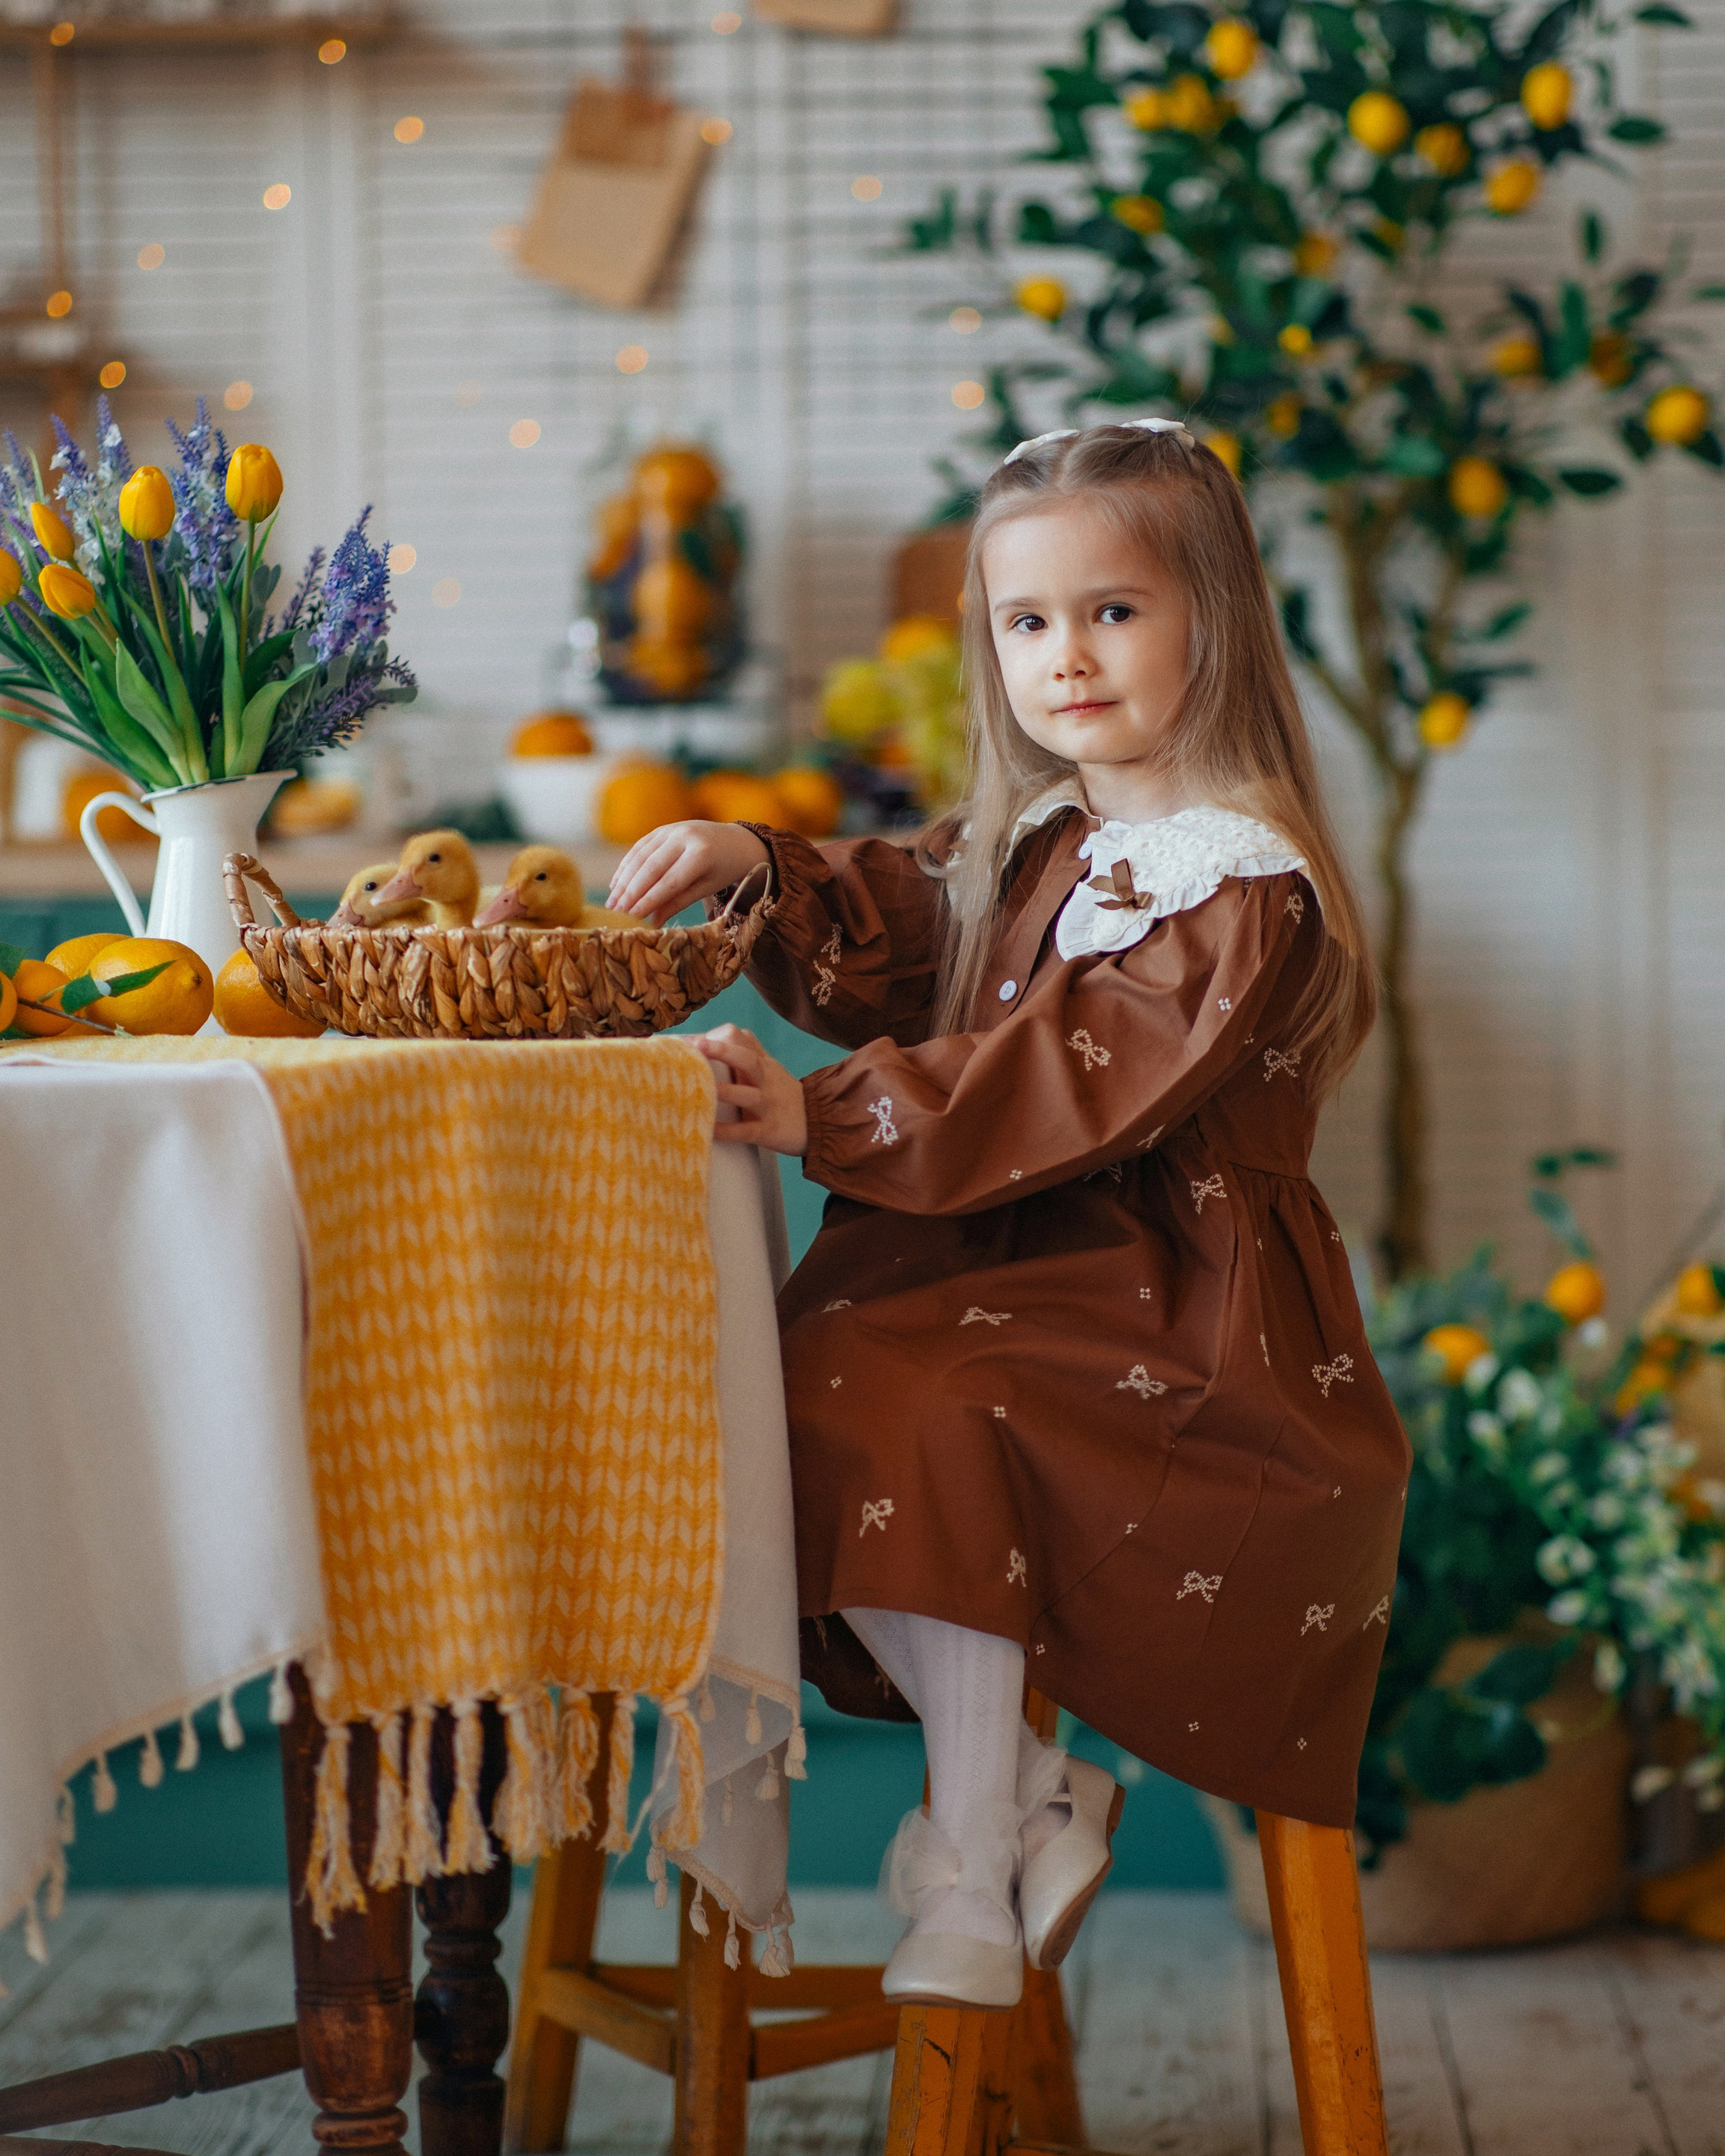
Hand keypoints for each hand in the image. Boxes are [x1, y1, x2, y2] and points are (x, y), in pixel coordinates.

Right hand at [608, 820, 769, 925]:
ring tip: (611, 904)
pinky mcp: (662, 829)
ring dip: (623, 881)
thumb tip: (652, 922)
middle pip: (651, 868)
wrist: (736, 841)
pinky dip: (626, 866)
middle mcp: (684, 836)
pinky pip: (639, 847)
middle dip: (630, 892)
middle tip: (615, 913)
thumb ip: (679, 902)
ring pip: (640, 857)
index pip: (670, 881)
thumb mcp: (706, 888)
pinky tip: (616, 885)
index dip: (649, 900)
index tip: (632, 917)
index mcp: (701, 853)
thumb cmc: (723, 870)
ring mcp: (671, 829)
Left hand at [694, 1024, 807, 1155]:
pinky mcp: (769, 1131)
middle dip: (721, 1052)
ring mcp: (768, 1105)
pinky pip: (747, 1130)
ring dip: (723, 1092)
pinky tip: (710, 1130)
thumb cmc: (784, 1094)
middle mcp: (765, 1080)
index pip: (741, 1038)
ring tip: (698, 1090)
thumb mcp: (770, 1067)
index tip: (690, 1043)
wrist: (818, 1122)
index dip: (715, 1038)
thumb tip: (718, 1034)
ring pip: (746, 1095)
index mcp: (762, 1063)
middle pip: (746, 1059)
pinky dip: (728, 1131)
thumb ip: (749, 1050)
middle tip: (695, 1048)